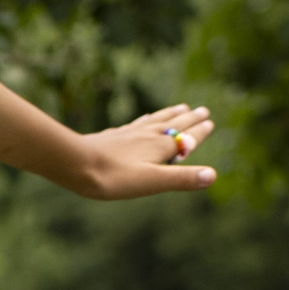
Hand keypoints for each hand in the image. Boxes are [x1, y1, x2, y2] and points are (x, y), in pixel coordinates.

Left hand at [81, 103, 217, 199]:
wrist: (76, 164)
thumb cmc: (114, 177)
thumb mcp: (152, 182)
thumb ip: (181, 179)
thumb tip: (212, 176)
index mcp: (159, 147)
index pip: (186, 138)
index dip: (199, 132)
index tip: (210, 122)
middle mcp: (147, 136)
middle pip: (173, 125)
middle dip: (189, 119)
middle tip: (202, 110)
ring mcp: (129, 134)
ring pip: (155, 121)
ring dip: (170, 114)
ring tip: (180, 108)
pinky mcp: (113, 136)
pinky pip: (135, 124)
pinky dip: (146, 120)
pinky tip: (143, 120)